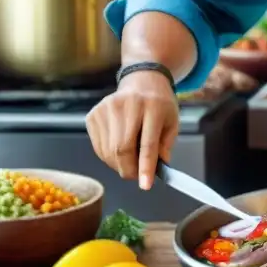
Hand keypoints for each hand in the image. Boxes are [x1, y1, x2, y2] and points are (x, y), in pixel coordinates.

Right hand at [86, 70, 179, 189]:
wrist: (142, 80)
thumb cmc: (160, 104)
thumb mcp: (172, 122)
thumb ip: (165, 146)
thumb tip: (155, 171)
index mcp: (153, 106)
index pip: (147, 144)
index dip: (146, 167)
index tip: (145, 186)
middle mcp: (127, 105)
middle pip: (122, 149)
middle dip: (129, 170)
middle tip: (138, 176)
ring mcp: (107, 108)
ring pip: (108, 151)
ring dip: (119, 165)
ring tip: (130, 161)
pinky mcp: (94, 114)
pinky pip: (98, 147)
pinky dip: (108, 156)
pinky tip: (119, 149)